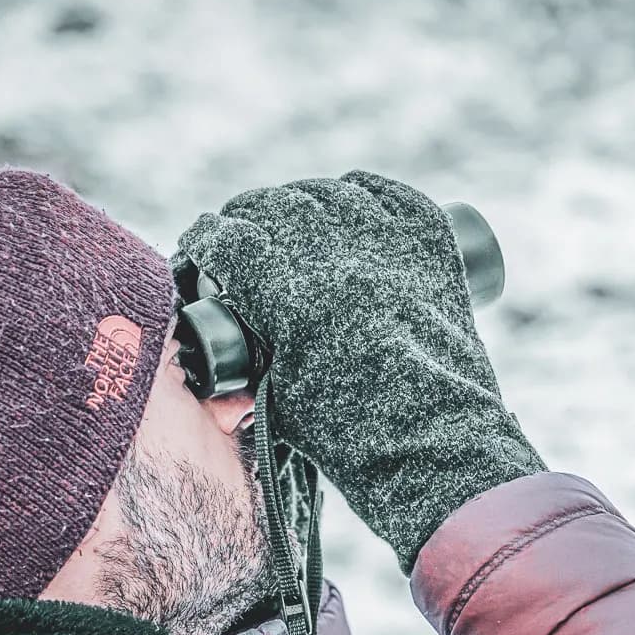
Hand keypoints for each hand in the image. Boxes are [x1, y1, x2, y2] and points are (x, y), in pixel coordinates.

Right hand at [173, 171, 543, 571]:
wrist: (433, 442)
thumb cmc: (348, 434)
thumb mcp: (277, 397)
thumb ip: (244, 366)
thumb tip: (221, 351)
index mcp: (285, 293)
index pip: (226, 238)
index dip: (205, 239)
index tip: (201, 244)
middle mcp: (332, 255)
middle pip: (273, 204)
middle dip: (248, 214)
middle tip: (243, 232)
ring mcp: (385, 243)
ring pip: (328, 192)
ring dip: (302, 201)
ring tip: (295, 222)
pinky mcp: (428, 242)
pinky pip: (387, 194)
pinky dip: (363, 193)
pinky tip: (349, 203)